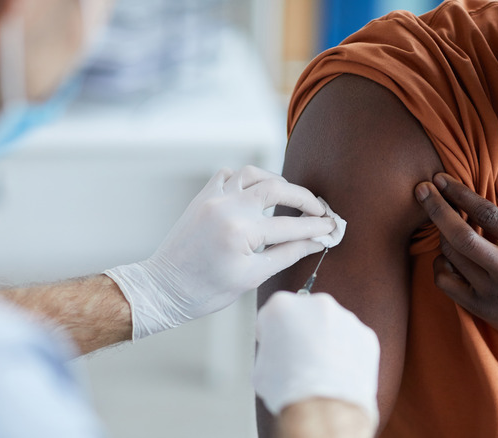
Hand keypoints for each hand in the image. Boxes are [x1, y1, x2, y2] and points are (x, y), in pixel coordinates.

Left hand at [105, 166, 337, 338]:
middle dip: (304, 198)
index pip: (291, 225)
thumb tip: (316, 243)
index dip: (316, 226)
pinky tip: (256, 191)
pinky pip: (228, 175)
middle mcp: (227, 207)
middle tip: (321, 210)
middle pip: (277, 189)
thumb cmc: (206, 291)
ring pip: (252, 174)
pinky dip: (246, 179)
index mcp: (240, 231)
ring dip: (276, 182)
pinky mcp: (202, 198)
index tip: (333, 227)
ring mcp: (213, 199)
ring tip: (290, 197)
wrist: (163, 289)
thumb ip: (287, 254)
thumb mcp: (252, 277)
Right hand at [253, 292, 379, 429]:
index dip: (271, 335)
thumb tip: (277, 355)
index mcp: (282, 306)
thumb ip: (270, 349)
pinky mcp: (366, 335)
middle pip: (305, 315)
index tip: (275, 347)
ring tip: (319, 371)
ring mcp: (345, 318)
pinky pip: (353, 342)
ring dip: (326, 342)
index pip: (272, 315)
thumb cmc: (289, 389)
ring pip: (331, 326)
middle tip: (298, 360)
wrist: (323, 407)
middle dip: (301, 333)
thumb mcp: (260, 368)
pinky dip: (347, 354)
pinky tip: (337, 374)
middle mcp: (316, 304)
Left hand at [415, 173, 497, 370]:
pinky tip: (448, 252)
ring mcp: (491, 293)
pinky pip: (445, 282)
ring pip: (451, 256)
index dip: (461, 194)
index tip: (441, 179)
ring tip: (443, 218)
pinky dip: (439, 263)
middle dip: (437, 208)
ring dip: (440, 232)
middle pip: (462, 237)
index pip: (488, 215)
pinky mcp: (479, 308)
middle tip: (421, 189)